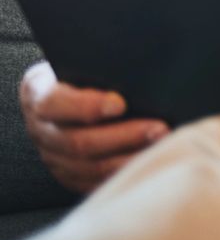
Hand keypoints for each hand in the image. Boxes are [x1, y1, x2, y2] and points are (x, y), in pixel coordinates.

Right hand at [19, 61, 169, 193]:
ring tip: (162, 146)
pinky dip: (123, 174)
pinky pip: (94, 183)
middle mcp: (40, 127)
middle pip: (77, 141)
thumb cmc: (87, 63)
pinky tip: (149, 162)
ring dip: (128, 158)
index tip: (121, 103)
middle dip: (123, 136)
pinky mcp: (68, 174)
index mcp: (38, 92)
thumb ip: (102, 61)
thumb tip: (142, 59)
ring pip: (88, 167)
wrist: (71, 85)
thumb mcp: (85, 56)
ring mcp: (52, 155)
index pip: (55, 102)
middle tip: (159, 128)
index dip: (87, 105)